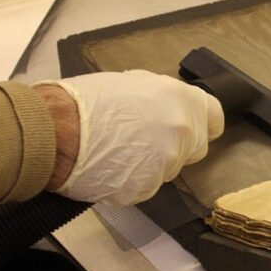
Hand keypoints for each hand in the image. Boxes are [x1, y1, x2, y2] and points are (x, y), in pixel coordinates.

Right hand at [34, 71, 224, 205]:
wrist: (55, 129)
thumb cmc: (86, 101)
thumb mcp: (134, 83)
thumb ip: (162, 98)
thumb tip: (168, 106)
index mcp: (182, 100)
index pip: (215, 118)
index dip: (201, 122)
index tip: (191, 126)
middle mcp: (183, 132)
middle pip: (195, 147)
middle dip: (176, 146)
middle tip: (144, 139)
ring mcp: (167, 163)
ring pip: (169, 169)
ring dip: (152, 164)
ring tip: (119, 151)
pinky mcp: (147, 187)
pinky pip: (147, 185)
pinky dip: (132, 180)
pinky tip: (111, 166)